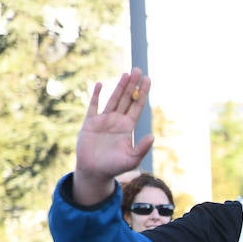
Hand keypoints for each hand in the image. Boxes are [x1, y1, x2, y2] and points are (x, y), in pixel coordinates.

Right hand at [74, 69, 155, 204]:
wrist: (94, 171)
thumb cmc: (114, 167)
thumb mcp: (131, 159)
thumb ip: (142, 148)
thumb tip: (152, 136)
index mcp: (128, 128)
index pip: (137, 106)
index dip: (142, 93)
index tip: (148, 79)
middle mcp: (117, 121)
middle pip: (127, 99)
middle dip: (132, 85)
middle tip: (138, 70)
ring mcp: (103, 120)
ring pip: (113, 99)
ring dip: (119, 87)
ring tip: (126, 74)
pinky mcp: (89, 123)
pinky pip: (93, 106)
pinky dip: (95, 96)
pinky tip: (99, 85)